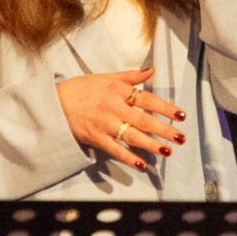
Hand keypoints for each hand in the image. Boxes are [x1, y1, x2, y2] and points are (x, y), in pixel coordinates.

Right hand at [57, 67, 183, 170]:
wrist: (55, 103)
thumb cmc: (82, 89)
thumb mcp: (106, 77)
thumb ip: (131, 76)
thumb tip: (151, 71)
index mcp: (118, 90)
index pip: (147, 99)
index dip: (166, 108)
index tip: (181, 115)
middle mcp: (114, 107)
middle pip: (144, 120)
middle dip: (165, 130)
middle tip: (181, 137)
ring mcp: (105, 124)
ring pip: (132, 136)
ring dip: (152, 145)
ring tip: (168, 151)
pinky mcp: (96, 137)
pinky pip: (115, 150)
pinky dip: (129, 158)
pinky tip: (142, 164)